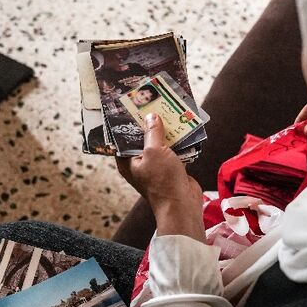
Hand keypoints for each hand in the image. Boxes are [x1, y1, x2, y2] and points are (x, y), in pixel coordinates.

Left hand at [116, 114, 205, 242]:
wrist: (182, 205)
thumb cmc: (163, 181)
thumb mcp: (154, 151)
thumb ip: (152, 132)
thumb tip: (151, 116)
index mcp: (127, 161)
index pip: (122, 137)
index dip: (127, 121)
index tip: (132, 104)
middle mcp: (139, 162)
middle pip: (142, 137)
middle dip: (149, 122)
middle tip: (153, 101)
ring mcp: (156, 166)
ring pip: (159, 142)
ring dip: (166, 129)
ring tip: (170, 109)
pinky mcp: (171, 168)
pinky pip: (173, 149)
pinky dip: (178, 140)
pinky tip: (183, 125)